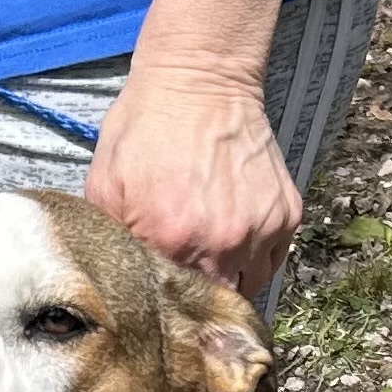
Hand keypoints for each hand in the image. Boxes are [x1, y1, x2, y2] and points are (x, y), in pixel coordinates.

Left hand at [86, 64, 300, 294]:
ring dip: (230, 284)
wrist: (200, 78)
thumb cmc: (146, 128)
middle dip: (200, 306)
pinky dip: (254, 258)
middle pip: (214, 307)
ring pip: (248, 288)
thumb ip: (112, 244)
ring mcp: (260, 231)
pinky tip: (234, 238)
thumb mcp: (106, 186)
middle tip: (189, 292)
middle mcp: (223, 245)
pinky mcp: (285, 216)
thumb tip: (117, 288)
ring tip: (212, 264)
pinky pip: (271, 260)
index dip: (168, 312)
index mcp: (173, 243)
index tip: (163, 310)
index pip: (174, 309)